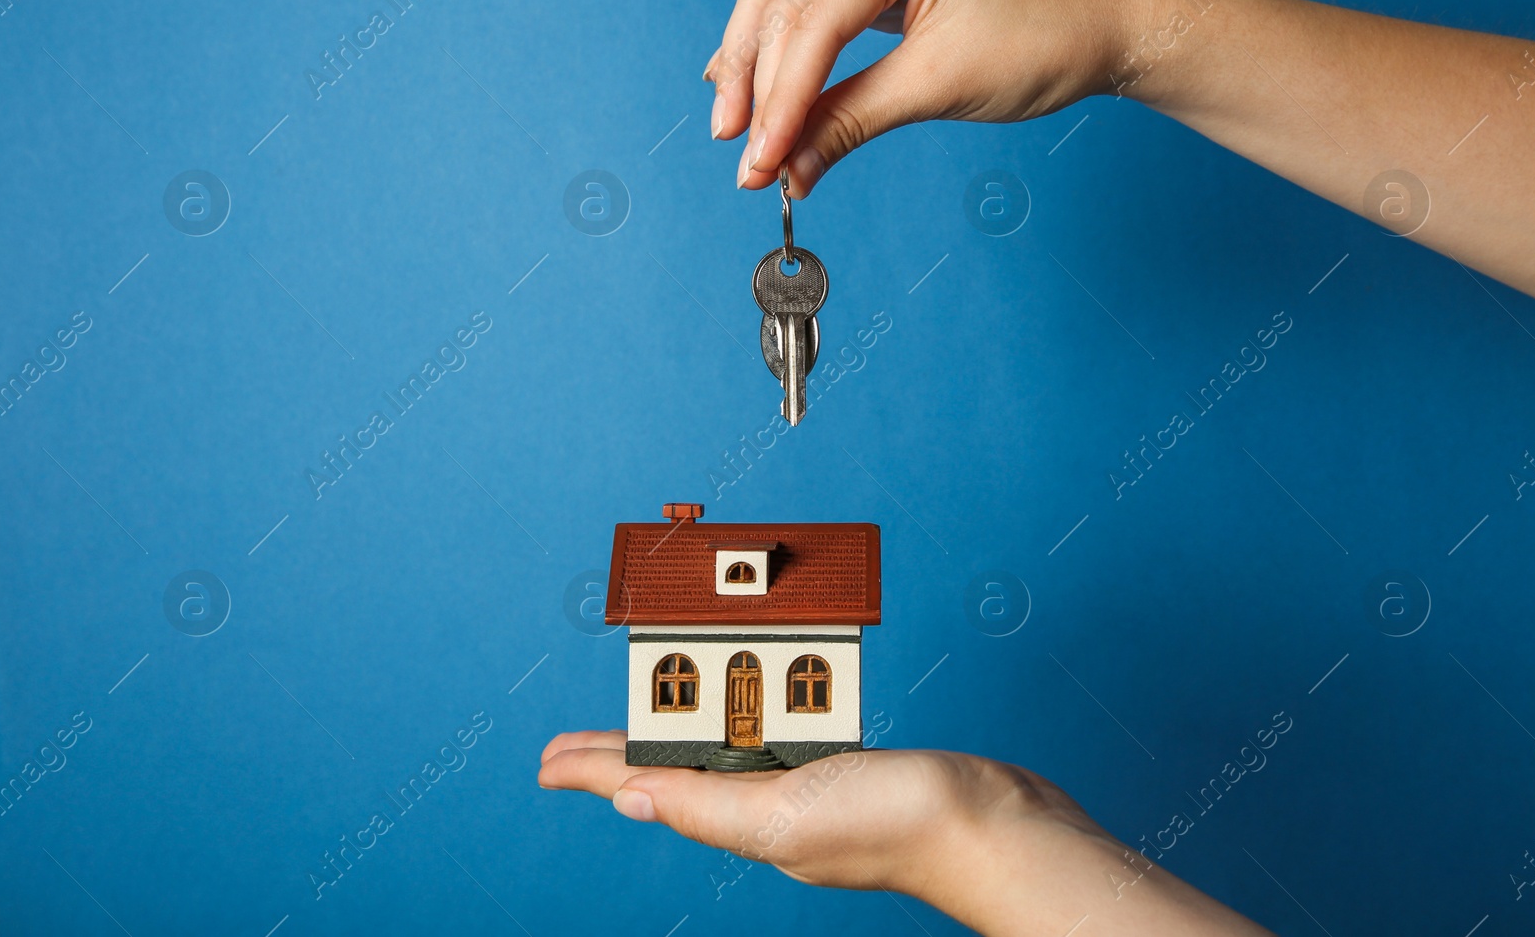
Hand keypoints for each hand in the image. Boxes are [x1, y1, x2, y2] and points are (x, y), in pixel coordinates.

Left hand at [538, 730, 1272, 935]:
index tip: (543, 761)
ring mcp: (808, 787)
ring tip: (644, 715)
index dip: (591, 767)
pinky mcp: (847, 767)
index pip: (648, 784)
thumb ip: (708, 806)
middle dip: (621, 749)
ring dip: (681, 727)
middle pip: (676, 765)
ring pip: (727, 746)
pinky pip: (781, 733)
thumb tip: (629, 797)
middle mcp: (768, 803)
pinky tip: (746, 709)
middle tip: (572, 741)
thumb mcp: (784, 816)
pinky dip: (751, 713)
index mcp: (744, 816)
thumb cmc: (896, 826)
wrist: (992, 824)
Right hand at [705, 0, 1128, 196]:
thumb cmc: (1041, 42)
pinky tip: (751, 94)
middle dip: (758, 92)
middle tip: (747, 166)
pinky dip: (783, 59)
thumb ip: (850, 122)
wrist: (1102, 28)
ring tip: (737, 137)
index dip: (779, 102)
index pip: (811, 25)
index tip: (759, 165)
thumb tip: (787, 171)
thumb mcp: (938, 87)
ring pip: (783, 7)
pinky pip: (810, 12)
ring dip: (757, 74)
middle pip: (783, 11)